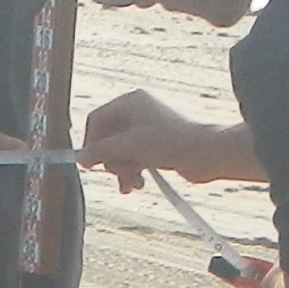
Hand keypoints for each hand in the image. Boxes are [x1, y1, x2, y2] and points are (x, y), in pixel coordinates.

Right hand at [82, 89, 226, 192]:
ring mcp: (147, 130)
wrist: (208, 154)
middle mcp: (137, 112)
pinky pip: (134, 159)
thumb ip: (102, 151)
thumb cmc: (172, 142)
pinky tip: (138, 184)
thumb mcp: (130, 146)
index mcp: (130, 102)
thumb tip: (80, 158)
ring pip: (121, 152)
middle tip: (117, 174)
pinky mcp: (156, 146)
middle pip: (108, 138)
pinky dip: (134, 172)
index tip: (89, 163)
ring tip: (131, 185)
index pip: (97, 120)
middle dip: (111, 160)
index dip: (91, 142)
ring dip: (123, 170)